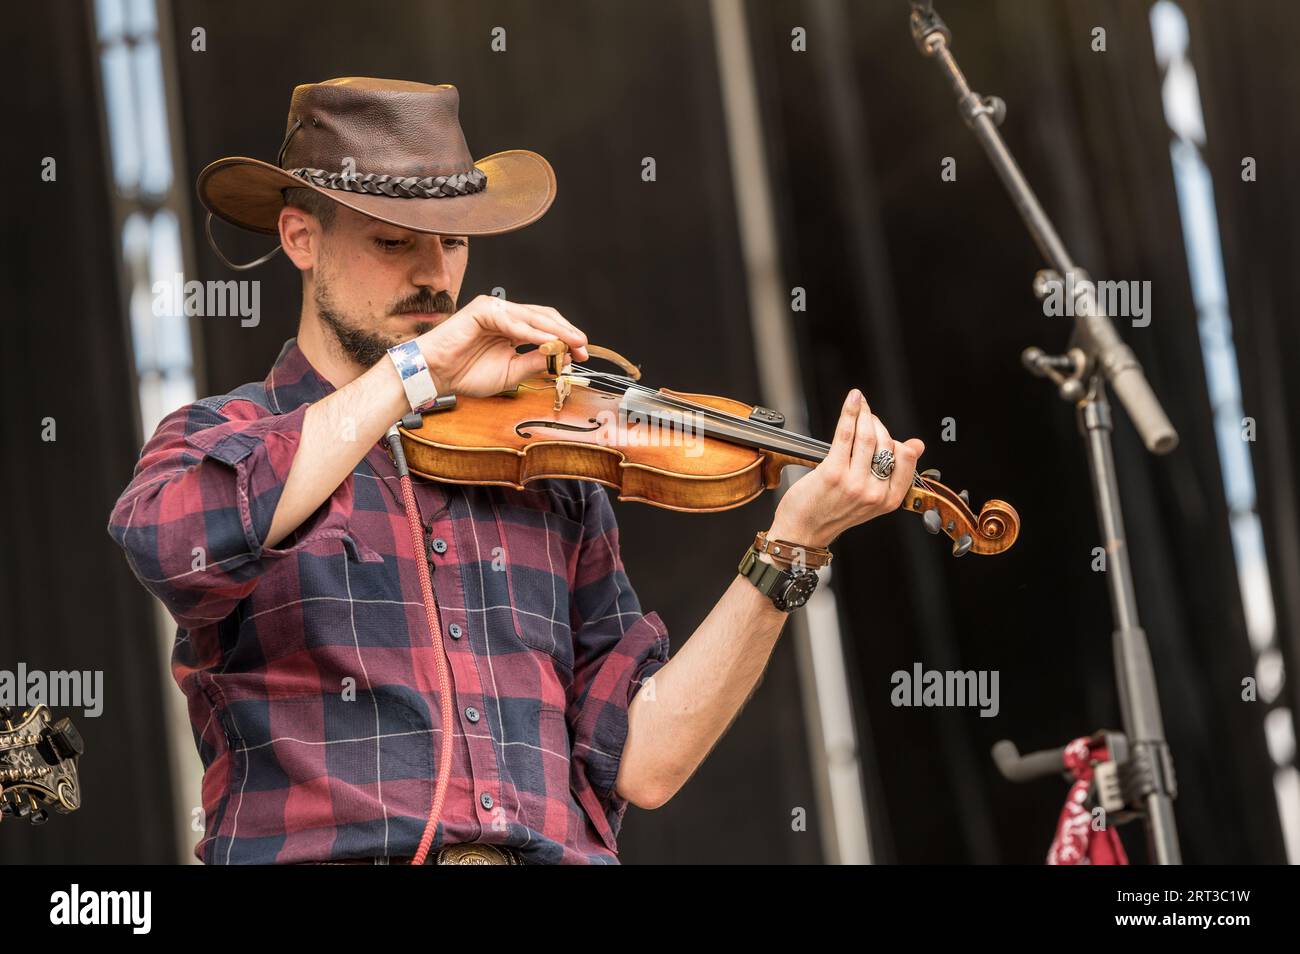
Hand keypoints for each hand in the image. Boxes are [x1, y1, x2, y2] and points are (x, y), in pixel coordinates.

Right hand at [416, 295, 589, 397]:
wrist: (437, 375)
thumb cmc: (466, 373)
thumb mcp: (512, 373)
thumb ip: (536, 363)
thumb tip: (564, 357)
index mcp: (513, 328)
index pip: (546, 327)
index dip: (566, 339)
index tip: (583, 355)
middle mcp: (506, 315)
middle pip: (544, 317)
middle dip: (566, 332)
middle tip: (583, 347)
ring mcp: (494, 309)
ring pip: (532, 316)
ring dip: (555, 330)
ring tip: (572, 343)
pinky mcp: (483, 309)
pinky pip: (513, 321)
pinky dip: (532, 332)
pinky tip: (547, 341)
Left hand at [767, 389, 923, 548]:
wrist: (803, 531)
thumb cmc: (834, 512)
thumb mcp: (872, 500)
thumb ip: (894, 474)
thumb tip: (917, 445)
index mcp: (889, 500)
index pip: (906, 458)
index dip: (896, 439)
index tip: (884, 431)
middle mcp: (874, 493)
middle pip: (886, 443)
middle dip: (877, 424)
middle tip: (866, 418)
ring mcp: (854, 483)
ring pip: (867, 436)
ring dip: (864, 415)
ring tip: (860, 406)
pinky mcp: (832, 473)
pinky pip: (846, 434)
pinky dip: (850, 412)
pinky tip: (853, 400)